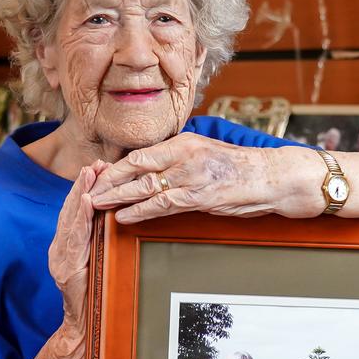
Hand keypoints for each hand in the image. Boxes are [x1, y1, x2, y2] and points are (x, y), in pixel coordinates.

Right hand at [48, 163, 107, 344]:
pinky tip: (86, 202)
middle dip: (82, 185)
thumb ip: (101, 242)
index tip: (96, 168)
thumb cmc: (97, 295)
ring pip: (71, 220)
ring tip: (90, 173)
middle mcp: (60, 249)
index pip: (76, 212)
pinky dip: (80, 218)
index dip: (84, 188)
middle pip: (71, 211)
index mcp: (68, 246)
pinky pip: (74, 239)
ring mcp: (61, 259)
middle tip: (96, 163)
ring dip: (80, 194)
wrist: (87, 327)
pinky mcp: (66, 270)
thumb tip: (116, 219)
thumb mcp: (100, 263)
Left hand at [87, 134, 317, 222]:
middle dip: (108, 181)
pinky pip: (162, 204)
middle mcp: (184, 155)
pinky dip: (140, 211)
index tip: (98, 175)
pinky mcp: (199, 196)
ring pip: (144, 187)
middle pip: (135, 168)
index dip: (116, 167)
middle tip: (87, 191)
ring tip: (96, 204)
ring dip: (117, 197)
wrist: (271, 177)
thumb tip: (155, 170)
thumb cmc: (241, 169)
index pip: (140, 154)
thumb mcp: (206, 154)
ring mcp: (191, 175)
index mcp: (184, 142)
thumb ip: (181, 160)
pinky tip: (124, 216)